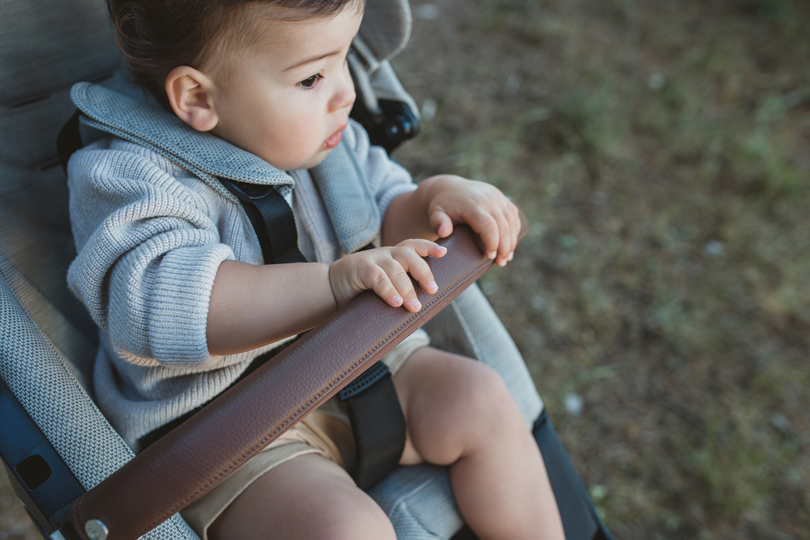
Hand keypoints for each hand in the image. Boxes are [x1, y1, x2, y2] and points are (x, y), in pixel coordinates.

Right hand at [328, 239, 447, 311]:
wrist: (328, 288)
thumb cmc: (360, 290)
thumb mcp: (383, 285)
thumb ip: (399, 288)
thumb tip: (421, 309)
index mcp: (393, 255)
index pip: (413, 246)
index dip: (428, 247)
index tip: (443, 253)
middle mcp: (385, 254)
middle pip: (408, 256)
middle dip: (423, 272)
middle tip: (432, 290)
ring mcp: (372, 260)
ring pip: (395, 269)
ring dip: (406, 289)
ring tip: (413, 307)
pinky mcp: (359, 269)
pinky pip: (377, 278)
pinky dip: (388, 290)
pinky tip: (395, 302)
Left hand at [422, 175, 519, 266]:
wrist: (450, 188)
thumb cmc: (443, 206)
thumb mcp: (435, 214)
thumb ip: (438, 223)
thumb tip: (444, 233)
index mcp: (473, 204)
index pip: (488, 225)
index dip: (492, 242)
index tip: (490, 257)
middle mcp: (488, 199)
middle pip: (503, 225)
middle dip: (504, 247)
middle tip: (501, 263)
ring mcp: (497, 197)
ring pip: (511, 221)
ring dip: (511, 241)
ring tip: (506, 258)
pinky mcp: (502, 198)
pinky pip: (513, 216)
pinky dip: (514, 231)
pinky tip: (510, 244)